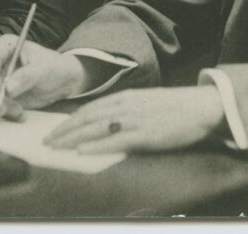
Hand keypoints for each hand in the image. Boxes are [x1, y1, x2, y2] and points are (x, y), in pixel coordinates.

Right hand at [0, 35, 87, 119]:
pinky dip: (5, 113)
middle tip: (5, 109)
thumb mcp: (43, 69)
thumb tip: (7, 89)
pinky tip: (21, 115)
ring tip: (19, 112)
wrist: (63, 80)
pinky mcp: (1, 94)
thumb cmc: (54, 67)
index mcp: (6, 46)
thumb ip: (26, 77)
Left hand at [43, 87, 225, 153]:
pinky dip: (96, 146)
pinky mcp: (146, 135)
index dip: (69, 121)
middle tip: (45, 143)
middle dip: (63, 130)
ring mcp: (135, 120)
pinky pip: (116, 141)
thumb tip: (106, 123)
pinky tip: (81, 151)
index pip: (89, 109)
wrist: (201, 106)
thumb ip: (125, 110)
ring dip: (72, 138)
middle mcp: (126, 106)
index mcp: (126, 97)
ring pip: (96, 128)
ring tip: (55, 147)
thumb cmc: (175, 108)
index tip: (53, 131)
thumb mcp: (146, 103)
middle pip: (87, 118)